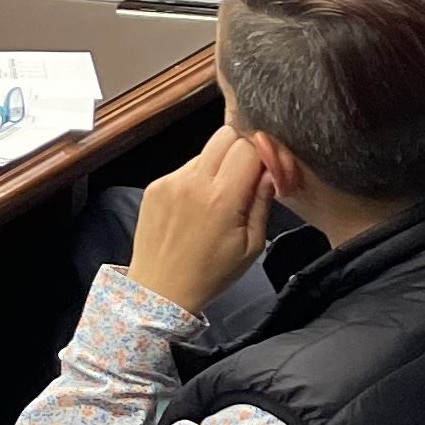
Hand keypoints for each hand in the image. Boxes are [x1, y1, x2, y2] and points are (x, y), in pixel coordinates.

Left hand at [125, 128, 276, 318]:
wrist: (160, 289)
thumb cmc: (210, 273)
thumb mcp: (252, 245)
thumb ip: (262, 202)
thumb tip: (270, 172)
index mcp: (222, 197)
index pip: (249, 147)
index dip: (262, 156)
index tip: (265, 173)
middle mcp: (193, 182)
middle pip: (225, 135)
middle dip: (241, 150)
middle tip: (244, 177)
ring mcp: (170, 181)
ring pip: (204, 150)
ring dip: (217, 165)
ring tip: (217, 198)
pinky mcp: (154, 186)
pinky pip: (184, 168)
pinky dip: (196, 178)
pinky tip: (196, 206)